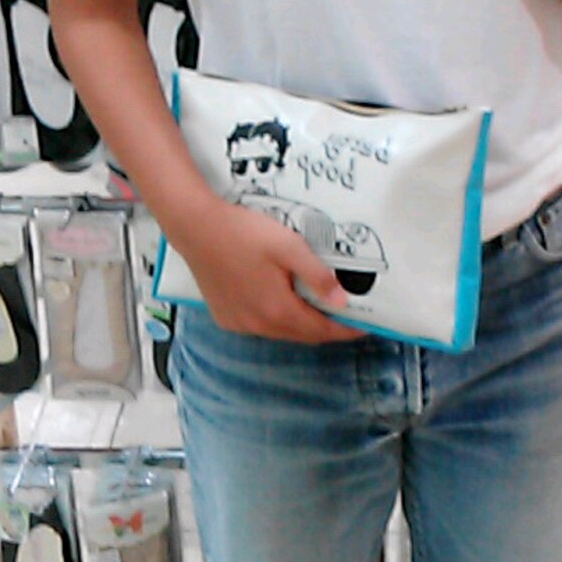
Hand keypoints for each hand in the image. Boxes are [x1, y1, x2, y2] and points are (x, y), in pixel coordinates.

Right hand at [174, 196, 361, 344]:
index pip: (322, 330)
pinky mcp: (225, 316)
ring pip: (280, 331)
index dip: (346, 330)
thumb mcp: (288, 247)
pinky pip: (259, 325)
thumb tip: (341, 301)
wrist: (196, 227)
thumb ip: (317, 276)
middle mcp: (258, 325)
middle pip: (303, 334)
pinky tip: (279, 299)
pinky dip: (276, 318)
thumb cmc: (242, 233)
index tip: (364, 326)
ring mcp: (239, 323)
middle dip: (326, 327)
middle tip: (345, 313)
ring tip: (315, 303)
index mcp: (277, 310)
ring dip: (300, 322)